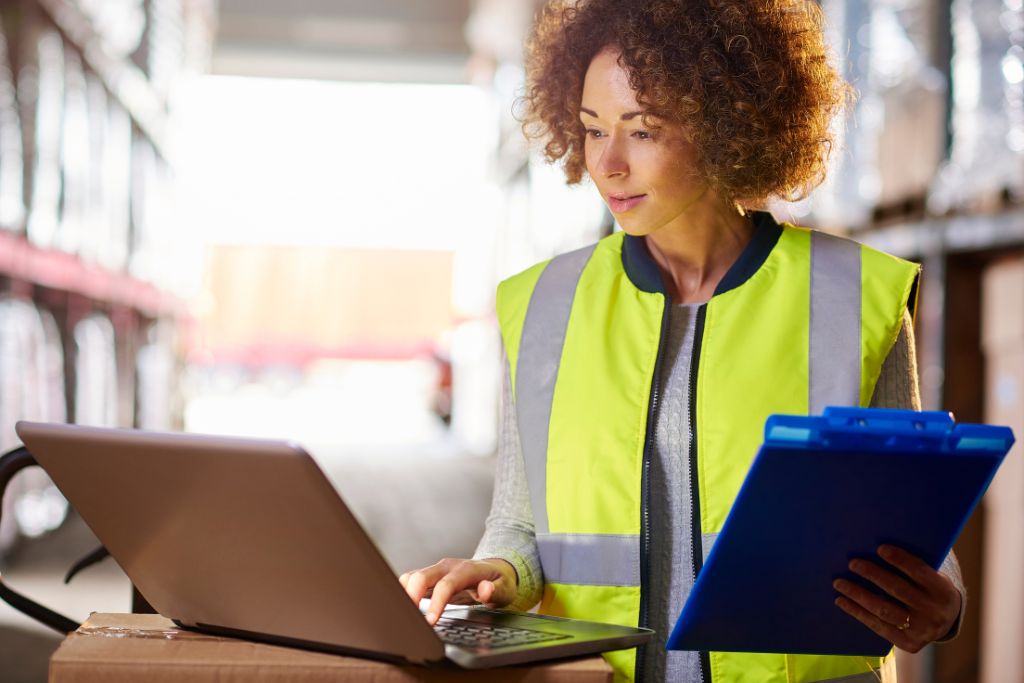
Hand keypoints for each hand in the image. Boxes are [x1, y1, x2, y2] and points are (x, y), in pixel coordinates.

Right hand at [399, 557, 518, 625]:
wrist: (496, 569)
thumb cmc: (500, 581)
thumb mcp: (506, 589)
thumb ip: (497, 590)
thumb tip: (485, 589)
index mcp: (466, 570)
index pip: (446, 585)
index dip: (436, 603)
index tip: (430, 622)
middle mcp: (448, 567)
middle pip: (421, 576)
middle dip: (411, 596)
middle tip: (409, 620)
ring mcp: (437, 570)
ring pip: (412, 577)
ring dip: (404, 594)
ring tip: (404, 616)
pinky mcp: (431, 577)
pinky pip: (411, 581)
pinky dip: (404, 593)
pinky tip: (405, 609)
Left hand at [833, 544, 961, 652]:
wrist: (945, 621)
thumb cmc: (928, 588)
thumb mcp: (930, 576)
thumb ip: (912, 565)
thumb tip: (875, 548)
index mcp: (943, 591)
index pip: (920, 572)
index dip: (900, 560)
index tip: (880, 548)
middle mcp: (935, 612)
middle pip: (898, 590)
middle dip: (873, 574)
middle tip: (852, 563)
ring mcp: (922, 631)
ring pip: (884, 610)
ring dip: (858, 595)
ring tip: (839, 583)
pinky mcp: (909, 643)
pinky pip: (878, 626)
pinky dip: (857, 612)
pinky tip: (842, 601)